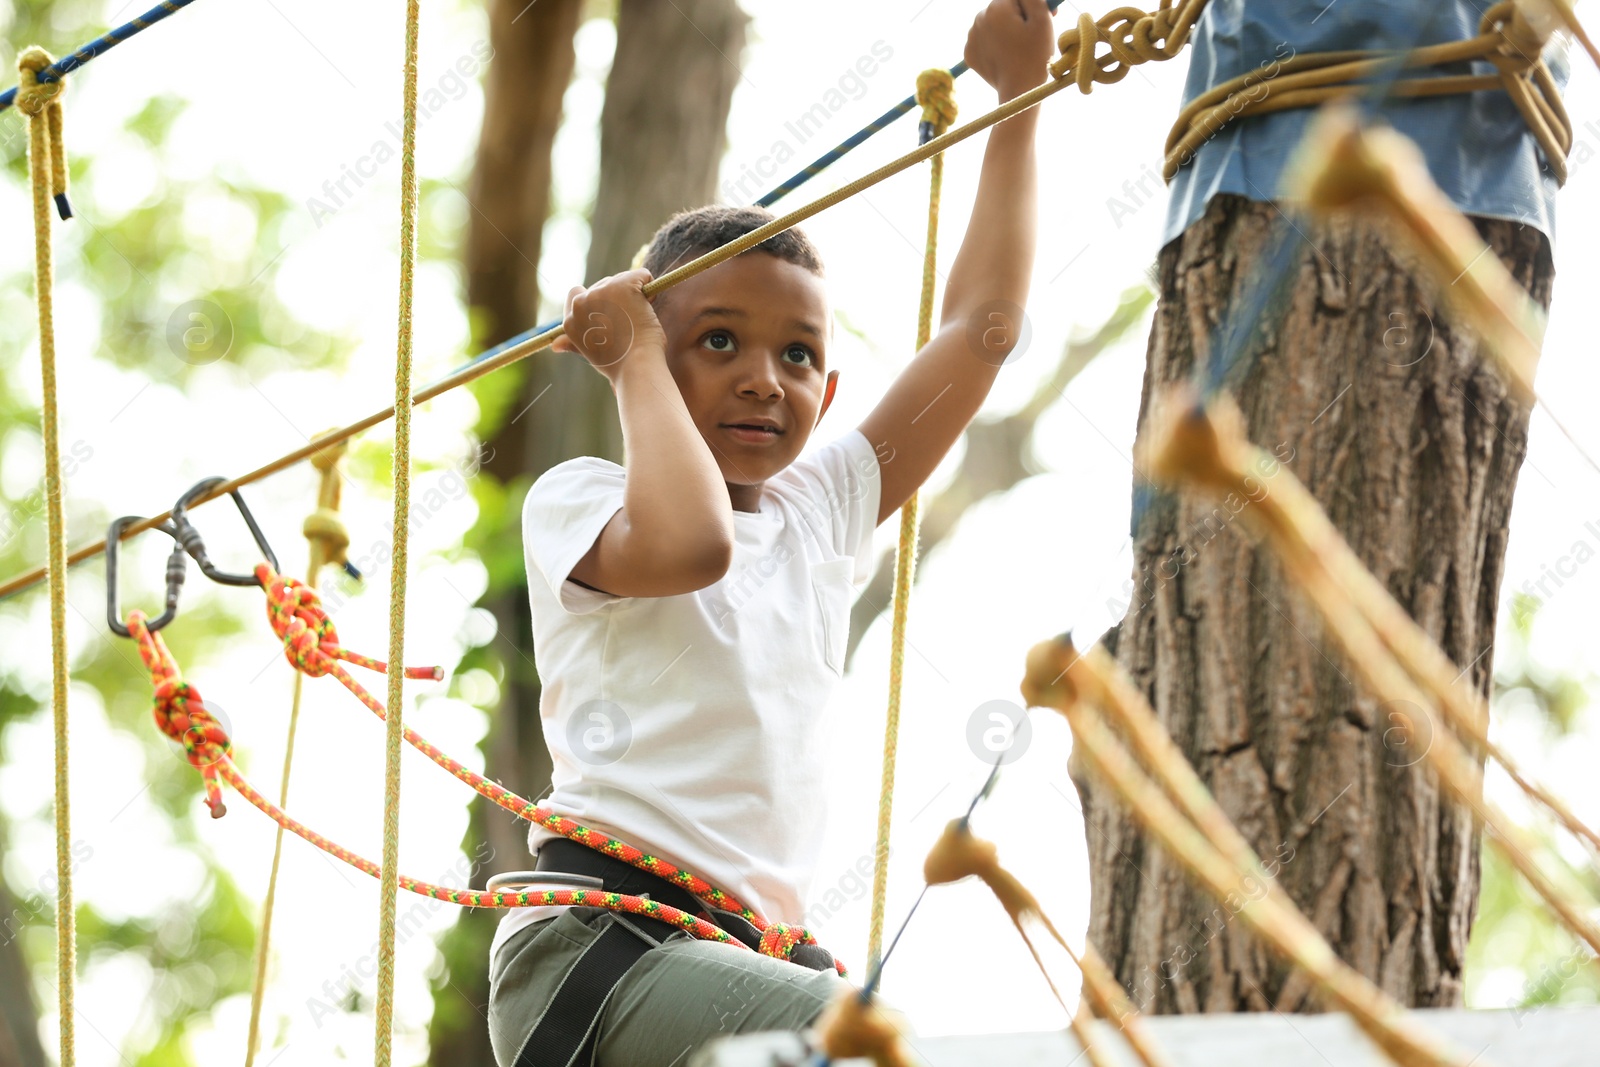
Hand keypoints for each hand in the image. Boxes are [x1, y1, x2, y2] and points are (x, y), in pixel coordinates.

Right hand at [550, 267, 666, 382]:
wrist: (637, 368)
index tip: (609, 317)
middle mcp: (581, 302)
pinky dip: (648, 286)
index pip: (576, 293)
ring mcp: (602, 292)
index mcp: (570, 319)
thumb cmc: (617, 365)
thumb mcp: (590, 353)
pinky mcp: (624, 285)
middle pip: (603, 285)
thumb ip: (573, 343)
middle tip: (627, 324)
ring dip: (633, 294)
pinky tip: (648, 307)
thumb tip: (555, 345)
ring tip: (637, 321)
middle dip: (617, 298)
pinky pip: (642, 275)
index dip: (597, 302)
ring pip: (622, 280)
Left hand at [963, 0, 1055, 101]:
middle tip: (1032, 34)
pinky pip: (984, 41)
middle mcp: (978, 19)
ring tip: (1018, 48)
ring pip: (992, 25)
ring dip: (1005, 30)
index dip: (1031, 6)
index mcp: (996, 7)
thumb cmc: (1035, 55)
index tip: (1044, 18)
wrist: (1019, 92)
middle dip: (1017, 17)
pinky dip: (994, 45)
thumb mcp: (1041, 19)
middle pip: (1003, 9)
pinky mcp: (968, 54)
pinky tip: (1005, 56)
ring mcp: (971, 37)